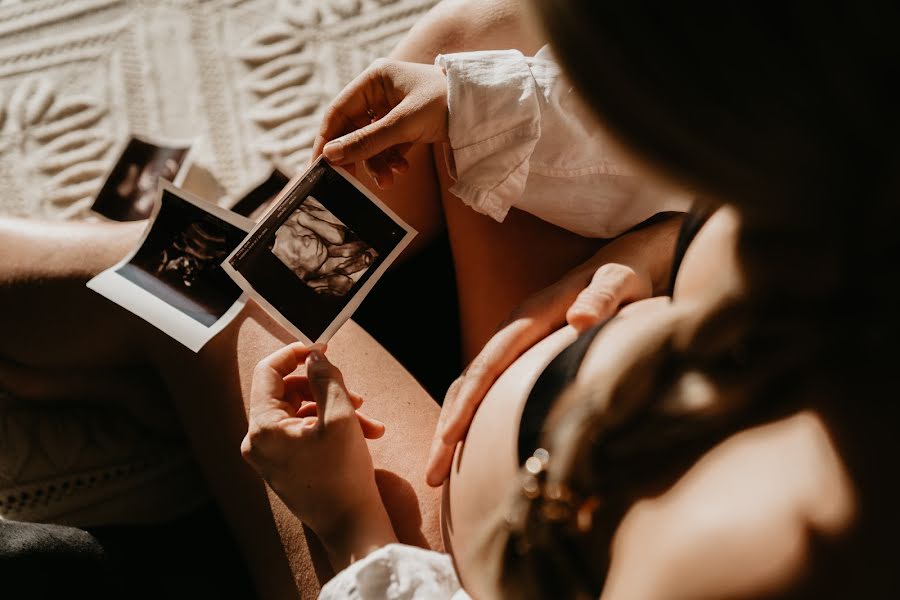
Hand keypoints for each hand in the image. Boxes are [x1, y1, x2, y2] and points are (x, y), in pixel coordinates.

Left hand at [241, 343, 395, 568]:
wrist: (351, 526)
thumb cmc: (343, 475)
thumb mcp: (341, 416)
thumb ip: (326, 378)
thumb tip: (314, 356)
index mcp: (263, 427)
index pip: (267, 371)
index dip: (295, 354)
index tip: (321, 348)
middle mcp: (258, 441)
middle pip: (286, 392)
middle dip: (323, 387)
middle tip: (354, 391)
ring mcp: (270, 456)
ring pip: (301, 412)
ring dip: (335, 408)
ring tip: (367, 417)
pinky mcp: (284, 465)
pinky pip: (304, 433)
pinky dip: (331, 427)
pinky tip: (364, 432)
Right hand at [311, 59, 448, 188]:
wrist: (484, 109)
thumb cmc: (445, 103)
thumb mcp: (404, 124)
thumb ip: (367, 141)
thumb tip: (331, 156)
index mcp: (374, 79)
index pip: (338, 112)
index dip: (326, 140)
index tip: (317, 166)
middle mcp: (380, 92)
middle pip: (353, 130)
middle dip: (355, 157)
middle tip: (349, 182)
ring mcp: (393, 110)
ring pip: (371, 142)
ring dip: (376, 163)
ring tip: (388, 181)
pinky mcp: (406, 126)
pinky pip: (388, 147)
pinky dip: (391, 161)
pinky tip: (401, 171)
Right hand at [425, 214, 684, 485]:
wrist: (618, 267)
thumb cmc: (622, 278)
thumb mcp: (618, 283)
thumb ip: (602, 299)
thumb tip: (580, 320)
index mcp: (529, 317)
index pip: (490, 364)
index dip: (468, 402)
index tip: (449, 437)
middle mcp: (511, 332)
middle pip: (468, 383)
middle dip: (446, 429)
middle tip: (431, 475)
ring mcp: (511, 346)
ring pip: (469, 390)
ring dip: (450, 430)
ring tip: (437, 475)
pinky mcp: (518, 358)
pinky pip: (484, 391)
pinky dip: (467, 420)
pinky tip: (463, 451)